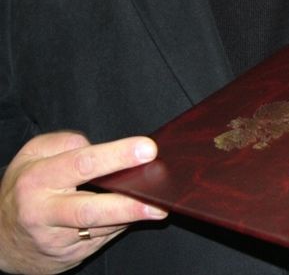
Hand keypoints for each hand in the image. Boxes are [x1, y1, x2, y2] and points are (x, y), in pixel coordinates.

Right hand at [0, 131, 167, 274]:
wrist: (0, 237)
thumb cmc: (24, 185)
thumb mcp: (33, 154)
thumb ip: (64, 143)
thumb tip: (97, 147)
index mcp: (38, 180)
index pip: (82, 164)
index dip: (117, 156)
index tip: (147, 149)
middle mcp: (46, 213)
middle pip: (91, 210)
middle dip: (129, 205)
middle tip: (159, 199)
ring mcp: (57, 240)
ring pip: (101, 228)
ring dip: (132, 218)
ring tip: (160, 206)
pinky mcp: (69, 257)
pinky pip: (102, 239)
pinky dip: (121, 226)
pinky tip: (139, 215)